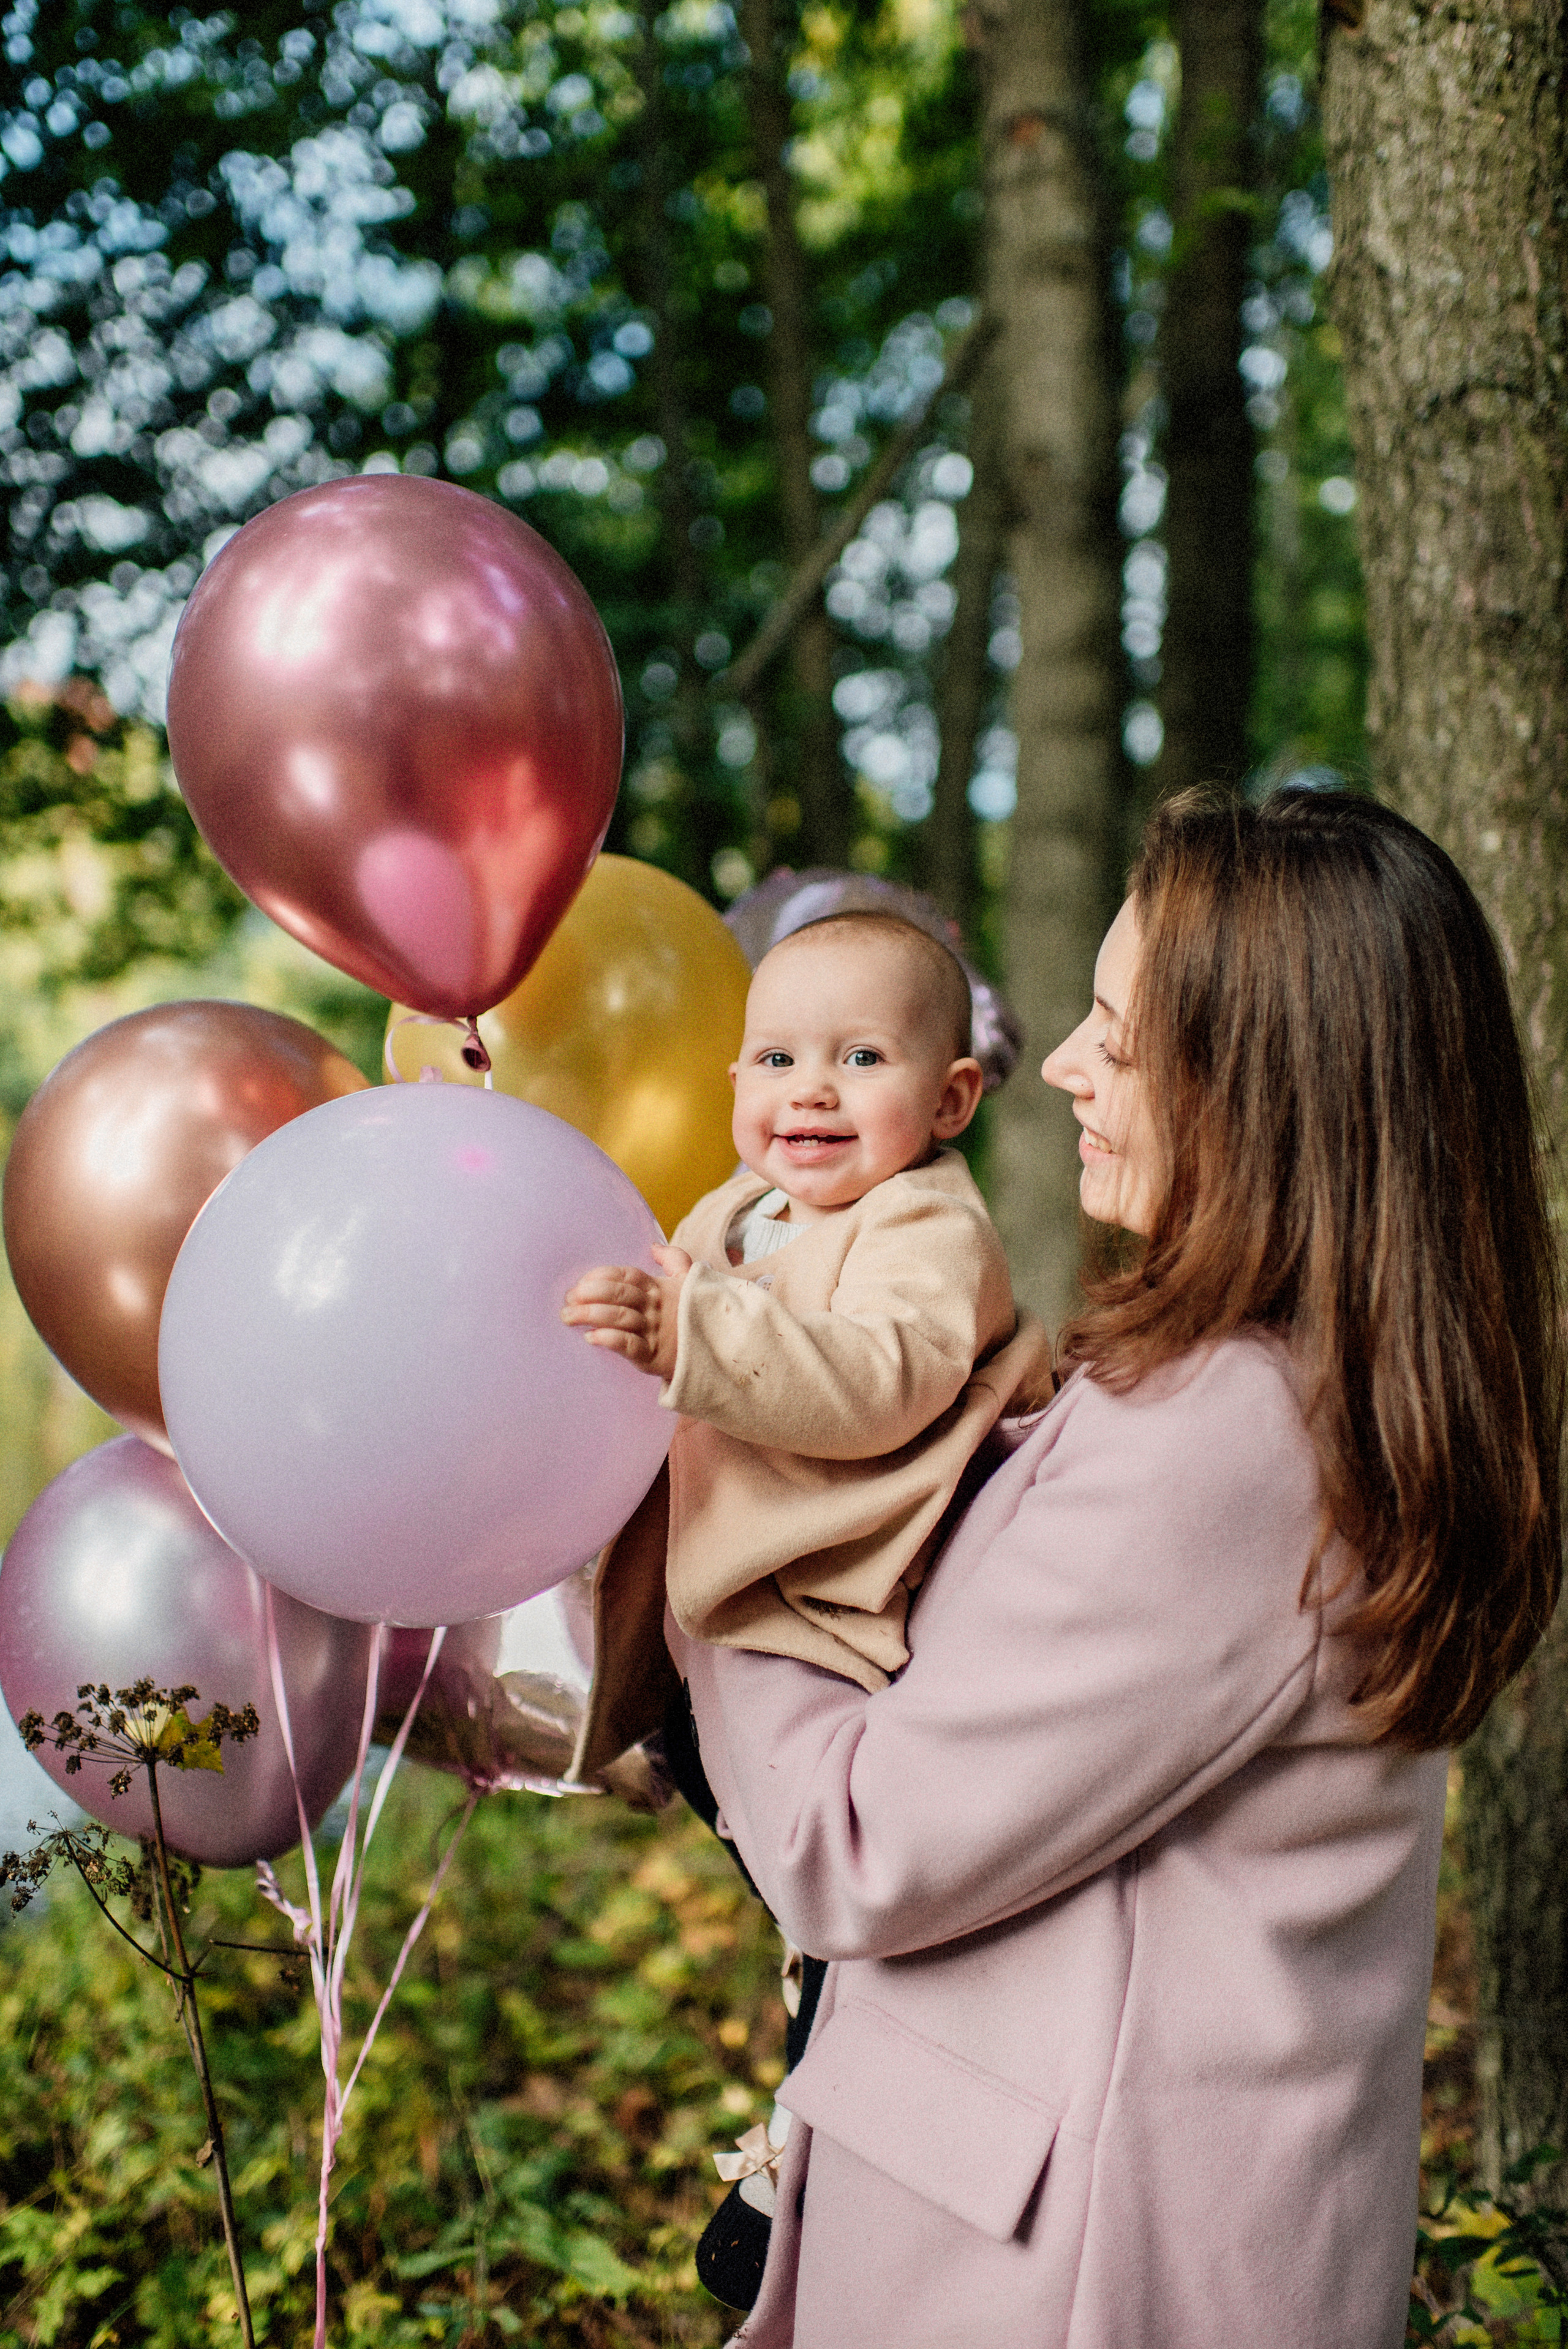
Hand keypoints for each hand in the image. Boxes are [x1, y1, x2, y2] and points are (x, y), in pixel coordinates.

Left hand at [561, 1244, 691, 1379]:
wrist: (720, 1350)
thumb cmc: (696, 1315)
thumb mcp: (690, 1282)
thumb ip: (674, 1259)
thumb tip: (654, 1245)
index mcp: (659, 1288)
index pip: (627, 1275)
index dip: (602, 1275)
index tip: (581, 1282)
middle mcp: (656, 1307)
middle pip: (620, 1294)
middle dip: (589, 1294)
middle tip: (567, 1300)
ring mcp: (655, 1331)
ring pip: (621, 1318)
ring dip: (591, 1315)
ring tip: (569, 1316)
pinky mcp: (654, 1356)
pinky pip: (629, 1346)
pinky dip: (609, 1340)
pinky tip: (592, 1337)